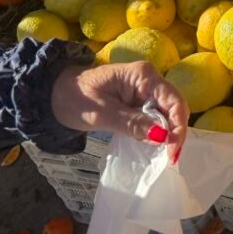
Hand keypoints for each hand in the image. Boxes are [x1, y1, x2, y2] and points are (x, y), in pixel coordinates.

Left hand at [51, 61, 187, 160]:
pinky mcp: (139, 100)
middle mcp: (149, 79)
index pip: (173, 100)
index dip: (178, 126)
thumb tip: (162, 137)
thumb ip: (133, 124)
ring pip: (167, 112)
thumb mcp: (102, 114)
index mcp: (143, 75)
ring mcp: (145, 90)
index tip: (172, 152)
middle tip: (169, 159)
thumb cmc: (75, 99)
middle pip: (174, 106)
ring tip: (164, 156)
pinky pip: (155, 116)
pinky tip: (154, 145)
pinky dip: (157, 131)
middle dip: (175, 131)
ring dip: (167, 133)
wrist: (54, 94)